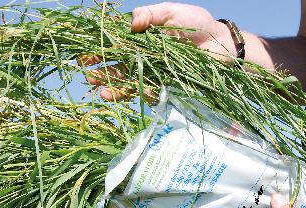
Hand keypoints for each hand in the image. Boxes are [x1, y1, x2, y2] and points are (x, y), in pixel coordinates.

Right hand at [84, 2, 234, 100]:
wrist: (221, 45)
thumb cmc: (198, 23)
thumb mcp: (171, 12)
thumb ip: (151, 14)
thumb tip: (131, 23)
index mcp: (141, 36)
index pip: (114, 43)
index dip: (99, 48)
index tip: (84, 54)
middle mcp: (143, 55)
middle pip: (117, 64)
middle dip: (101, 71)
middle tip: (88, 77)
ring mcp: (153, 71)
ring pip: (129, 81)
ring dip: (114, 87)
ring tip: (102, 92)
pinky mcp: (165, 85)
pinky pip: (147, 91)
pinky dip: (135, 95)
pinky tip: (124, 96)